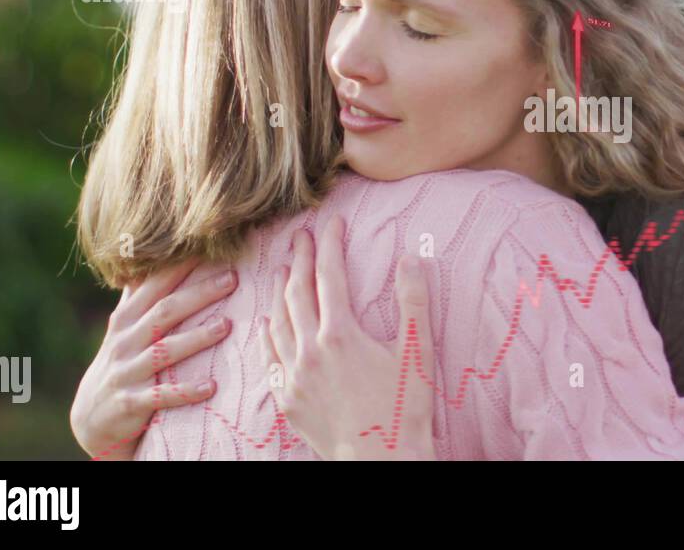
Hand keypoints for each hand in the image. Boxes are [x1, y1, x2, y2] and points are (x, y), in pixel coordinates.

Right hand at [70, 259, 237, 459]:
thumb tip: (150, 255)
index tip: (212, 247)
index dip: (181, 266)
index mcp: (126, 319)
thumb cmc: (120, 362)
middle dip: (198, 294)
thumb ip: (139, 295)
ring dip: (196, 338)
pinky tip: (211, 385)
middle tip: (232, 278)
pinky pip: (161, 395)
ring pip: (164, 350)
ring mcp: (127, 372)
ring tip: (227, 325)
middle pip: (164, 311)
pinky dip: (186, 390)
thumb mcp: (123, 327)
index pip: (155, 285)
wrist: (91, 418)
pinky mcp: (131, 402)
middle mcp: (125, 341)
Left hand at [260, 216, 435, 460]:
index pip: (330, 276)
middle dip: (301, 259)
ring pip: (277, 322)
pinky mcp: (288, 400)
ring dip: (279, 291)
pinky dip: (267, 334)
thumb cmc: (404, 409)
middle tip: (303, 236)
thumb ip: (413, 302)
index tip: (333, 223)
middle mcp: (310, 351)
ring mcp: (295, 377)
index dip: (331, 245)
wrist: (381, 461)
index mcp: (341, 335)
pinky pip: (270, 359)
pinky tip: (267, 323)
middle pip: (298, 293)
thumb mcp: (417, 353)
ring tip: (283, 269)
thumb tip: (411, 258)